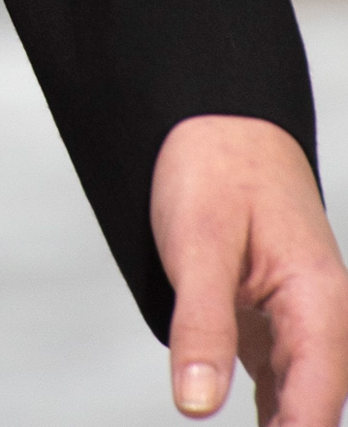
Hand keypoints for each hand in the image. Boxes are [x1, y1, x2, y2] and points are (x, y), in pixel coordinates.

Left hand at [151, 115, 347, 424]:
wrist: (216, 121)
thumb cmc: (215, 166)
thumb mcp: (198, 241)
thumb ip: (201, 324)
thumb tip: (197, 405)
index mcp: (319, 304)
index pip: (316, 406)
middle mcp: (322, 323)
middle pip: (317, 415)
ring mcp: (300, 328)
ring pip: (303, 407)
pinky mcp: (275, 329)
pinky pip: (284, 391)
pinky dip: (274, 419)